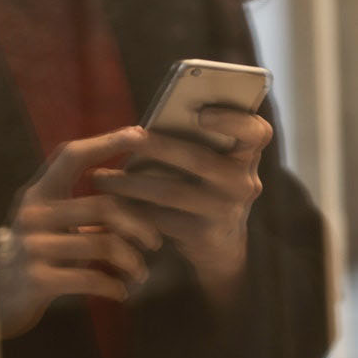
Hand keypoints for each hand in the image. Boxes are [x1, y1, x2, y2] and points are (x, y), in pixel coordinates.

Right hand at [0, 127, 162, 337]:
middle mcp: (33, 214)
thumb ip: (82, 203)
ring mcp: (32, 247)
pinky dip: (114, 286)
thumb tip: (139, 185)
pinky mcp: (37, 280)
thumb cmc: (37, 254)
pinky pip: (92, 279)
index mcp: (38, 193)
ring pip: (105, 244)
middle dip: (140, 225)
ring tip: (141, 272)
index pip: (71, 156)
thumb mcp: (51, 222)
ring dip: (131, 261)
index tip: (141, 133)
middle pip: (104, 206)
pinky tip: (122, 291)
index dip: (107, 141)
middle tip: (156, 242)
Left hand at [90, 107, 271, 308]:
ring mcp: (226, 210)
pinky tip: (110, 203)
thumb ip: (198, 141)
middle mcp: (244, 182)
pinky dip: (132, 210)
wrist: (220, 244)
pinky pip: (161, 220)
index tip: (201, 113)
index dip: (233, 120)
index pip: (257, 132)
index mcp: (248, 155)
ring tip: (100, 176)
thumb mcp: (215, 162)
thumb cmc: (207, 186)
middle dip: (160, 147)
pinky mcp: (204, 235)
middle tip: (128, 138)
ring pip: (172, 192)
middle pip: (200, 160)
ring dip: (131, 182)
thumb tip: (147, 126)